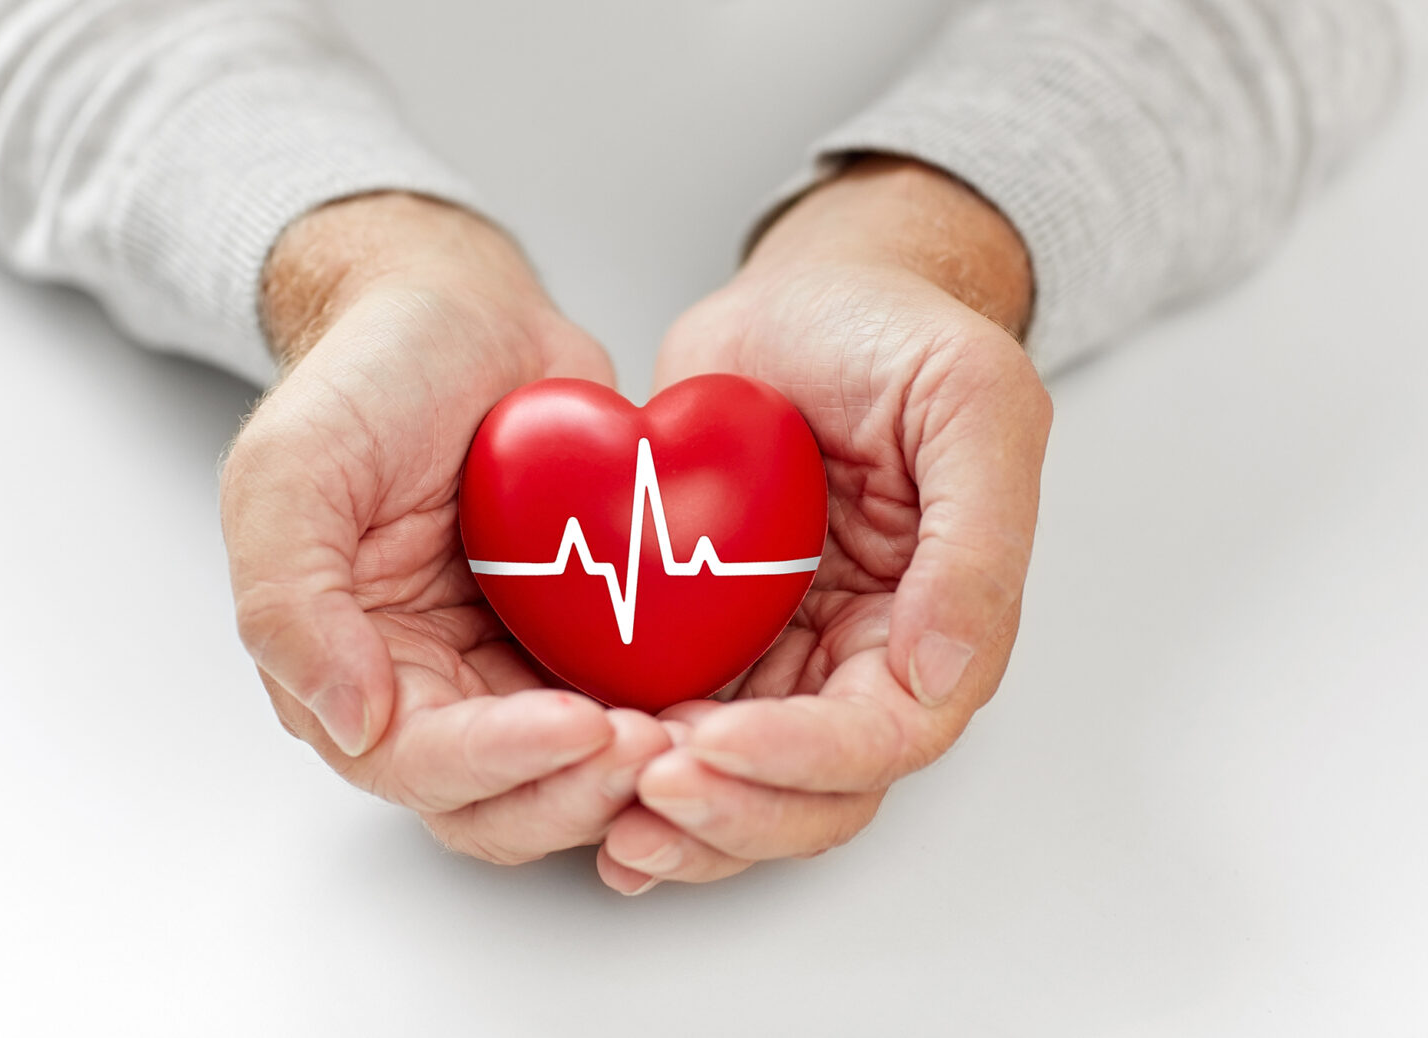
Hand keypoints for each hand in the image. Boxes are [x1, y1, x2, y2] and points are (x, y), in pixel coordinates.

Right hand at [220, 193, 670, 863]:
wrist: (461, 314)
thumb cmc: (366, 379)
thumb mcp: (291, 470)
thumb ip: (288, 600)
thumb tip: (352, 722)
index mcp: (344, 667)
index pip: (416, 763)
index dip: (496, 760)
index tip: (577, 723)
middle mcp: (425, 689)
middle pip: (497, 801)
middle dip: (574, 789)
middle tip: (651, 746)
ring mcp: (505, 669)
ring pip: (566, 777)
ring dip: (624, 777)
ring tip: (691, 736)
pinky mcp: (575, 641)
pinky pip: (622, 708)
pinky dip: (663, 724)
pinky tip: (715, 706)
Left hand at [598, 158, 1051, 891]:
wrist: (804, 302)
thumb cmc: (893, 335)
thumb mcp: (968, 403)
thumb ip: (977, 542)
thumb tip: (941, 675)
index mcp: (937, 622)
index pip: (886, 737)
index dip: (805, 760)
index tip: (717, 743)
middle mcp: (862, 661)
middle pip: (814, 794)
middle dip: (736, 813)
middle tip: (648, 792)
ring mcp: (784, 658)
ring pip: (744, 788)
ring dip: (683, 821)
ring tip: (612, 819)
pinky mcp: (712, 641)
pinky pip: (678, 729)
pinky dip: (635, 771)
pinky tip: (583, 782)